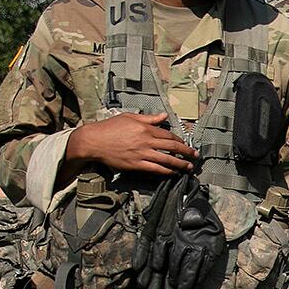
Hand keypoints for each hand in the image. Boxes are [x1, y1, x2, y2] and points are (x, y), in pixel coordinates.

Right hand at [67, 111, 197, 175]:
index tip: (185, 144)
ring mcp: (141, 154)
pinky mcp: (135, 164)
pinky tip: (173, 173)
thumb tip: (164, 116)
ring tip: (189, 167)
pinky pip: (155, 169)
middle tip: (195, 156)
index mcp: (145, 128)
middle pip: (172, 146)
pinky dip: (166, 171)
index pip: (168, 135)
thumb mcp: (130, 118)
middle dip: (186, 152)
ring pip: (166, 159)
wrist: (93, 141)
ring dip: (180, 164)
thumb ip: (149, 118)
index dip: (179, 140)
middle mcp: (146, 141)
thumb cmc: (109, 127)